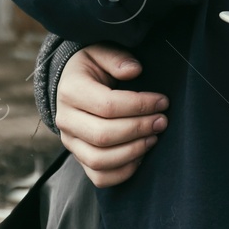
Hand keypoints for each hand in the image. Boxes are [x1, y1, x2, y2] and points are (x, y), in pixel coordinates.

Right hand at [56, 44, 169, 187]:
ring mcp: (70, 142)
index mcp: (71, 90)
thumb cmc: (93, 67)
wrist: (73, 84)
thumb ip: (117, 58)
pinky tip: (141, 156)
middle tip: (162, 121)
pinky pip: (99, 177)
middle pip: (103, 135)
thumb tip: (134, 70)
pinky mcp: (78, 158)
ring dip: (133, 151)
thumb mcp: (100, 51)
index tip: (162, 101)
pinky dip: (123, 172)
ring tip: (154, 137)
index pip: (107, 105)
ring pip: (100, 160)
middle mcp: (65, 119)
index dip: (140, 106)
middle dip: (139, 129)